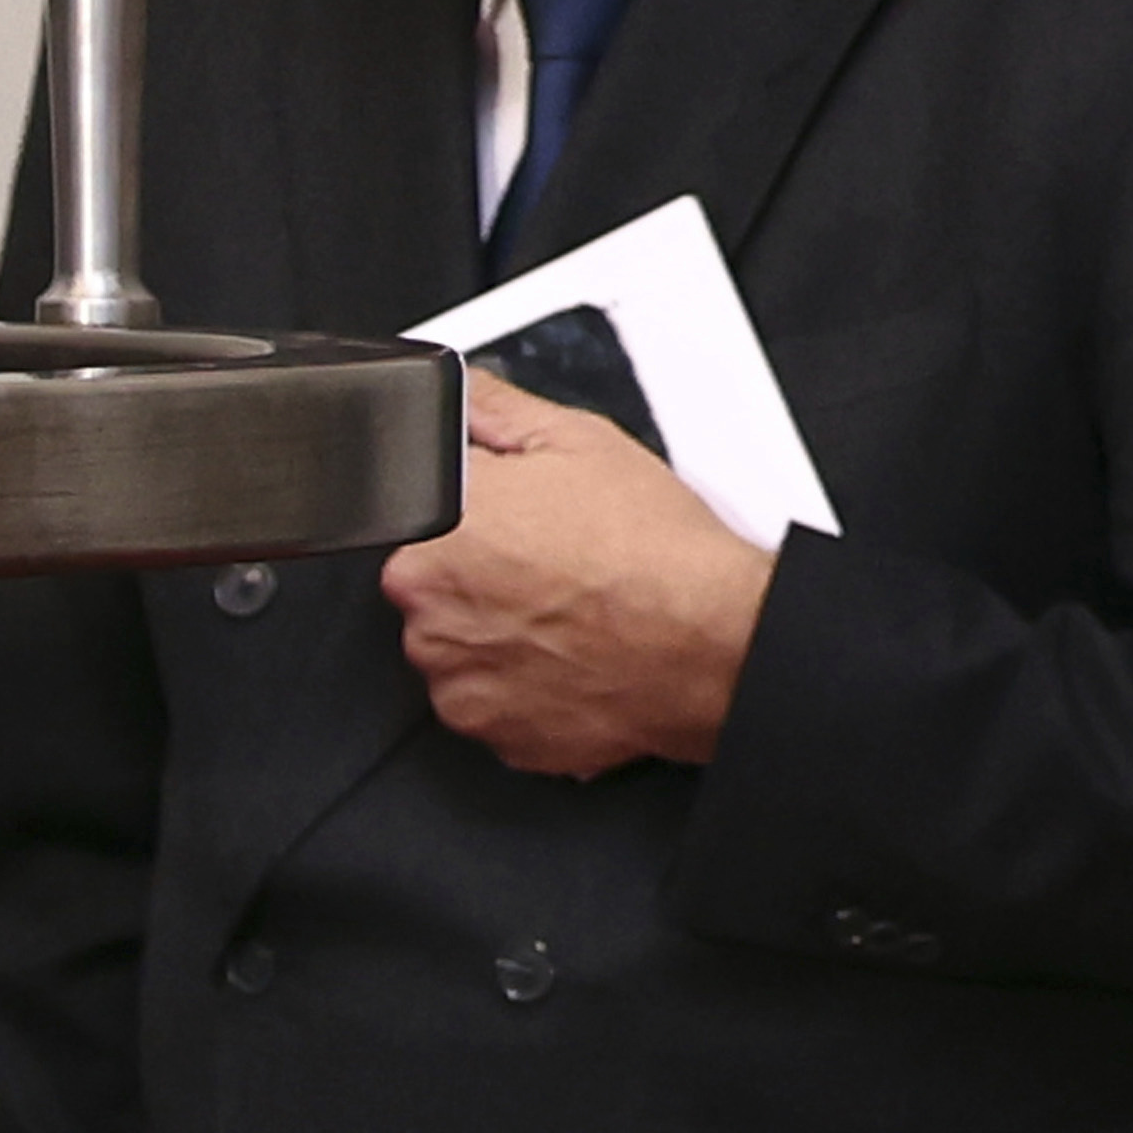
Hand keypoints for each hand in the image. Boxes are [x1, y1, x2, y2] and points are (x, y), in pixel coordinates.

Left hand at [382, 378, 773, 776]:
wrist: (713, 642)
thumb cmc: (654, 550)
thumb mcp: (577, 441)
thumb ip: (495, 411)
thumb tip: (459, 395)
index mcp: (430, 540)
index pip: (419, 528)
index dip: (472, 527)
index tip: (510, 534)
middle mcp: (428, 618)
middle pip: (437, 594)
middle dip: (484, 582)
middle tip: (554, 573)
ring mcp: (458, 684)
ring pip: (464, 654)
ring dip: (502, 640)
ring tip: (571, 619)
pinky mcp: (496, 737)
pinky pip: (497, 707)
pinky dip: (527, 691)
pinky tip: (575, 661)